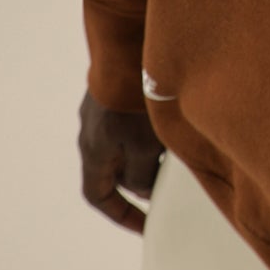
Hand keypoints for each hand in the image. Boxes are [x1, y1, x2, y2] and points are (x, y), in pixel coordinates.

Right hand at [79, 88, 164, 232]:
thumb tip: (143, 189)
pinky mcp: (117, 89)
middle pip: (116, 168)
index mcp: (94, 151)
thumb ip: (142, 175)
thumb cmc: (133, 101)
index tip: (146, 223)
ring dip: (149, 149)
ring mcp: (103, 108)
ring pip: (127, 141)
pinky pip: (133, 118)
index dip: (121, 213)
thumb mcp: (142, 147)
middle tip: (170, 178)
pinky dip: (151, 126)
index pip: (99, 195)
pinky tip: (173, 120)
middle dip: (143, 177)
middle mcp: (92, 131)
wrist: (126, 46)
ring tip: (176, 147)